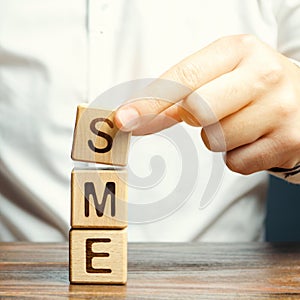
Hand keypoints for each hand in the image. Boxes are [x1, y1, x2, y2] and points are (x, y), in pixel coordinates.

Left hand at [115, 35, 299, 180]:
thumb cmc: (252, 89)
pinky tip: (255, 139)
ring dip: (217, 137)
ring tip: (242, 122)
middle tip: (205, 112)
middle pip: (197, 109)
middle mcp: (263, 75)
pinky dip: (236, 156)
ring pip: (214, 140)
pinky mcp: (288, 142)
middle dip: (192, 117)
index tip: (124, 120)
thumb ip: (182, 90)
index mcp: (239, 50)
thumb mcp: (222, 74)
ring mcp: (280, 110)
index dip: (150, 101)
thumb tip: (136, 115)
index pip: (184, 77)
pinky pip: (235, 163)